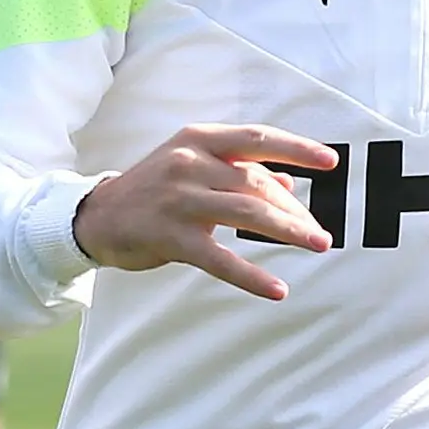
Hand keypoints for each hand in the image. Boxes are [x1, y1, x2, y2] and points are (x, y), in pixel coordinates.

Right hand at [68, 123, 336, 301]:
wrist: (96, 217)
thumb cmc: (152, 191)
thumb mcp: (192, 168)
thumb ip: (237, 172)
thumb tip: (290, 183)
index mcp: (198, 140)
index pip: (257, 139)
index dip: (297, 149)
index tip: (331, 162)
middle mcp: (189, 163)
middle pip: (258, 183)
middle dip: (295, 210)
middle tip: (321, 233)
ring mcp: (179, 199)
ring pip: (247, 213)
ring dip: (289, 231)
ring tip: (318, 245)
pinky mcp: (170, 237)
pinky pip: (219, 258)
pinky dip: (251, 275)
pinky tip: (276, 289)